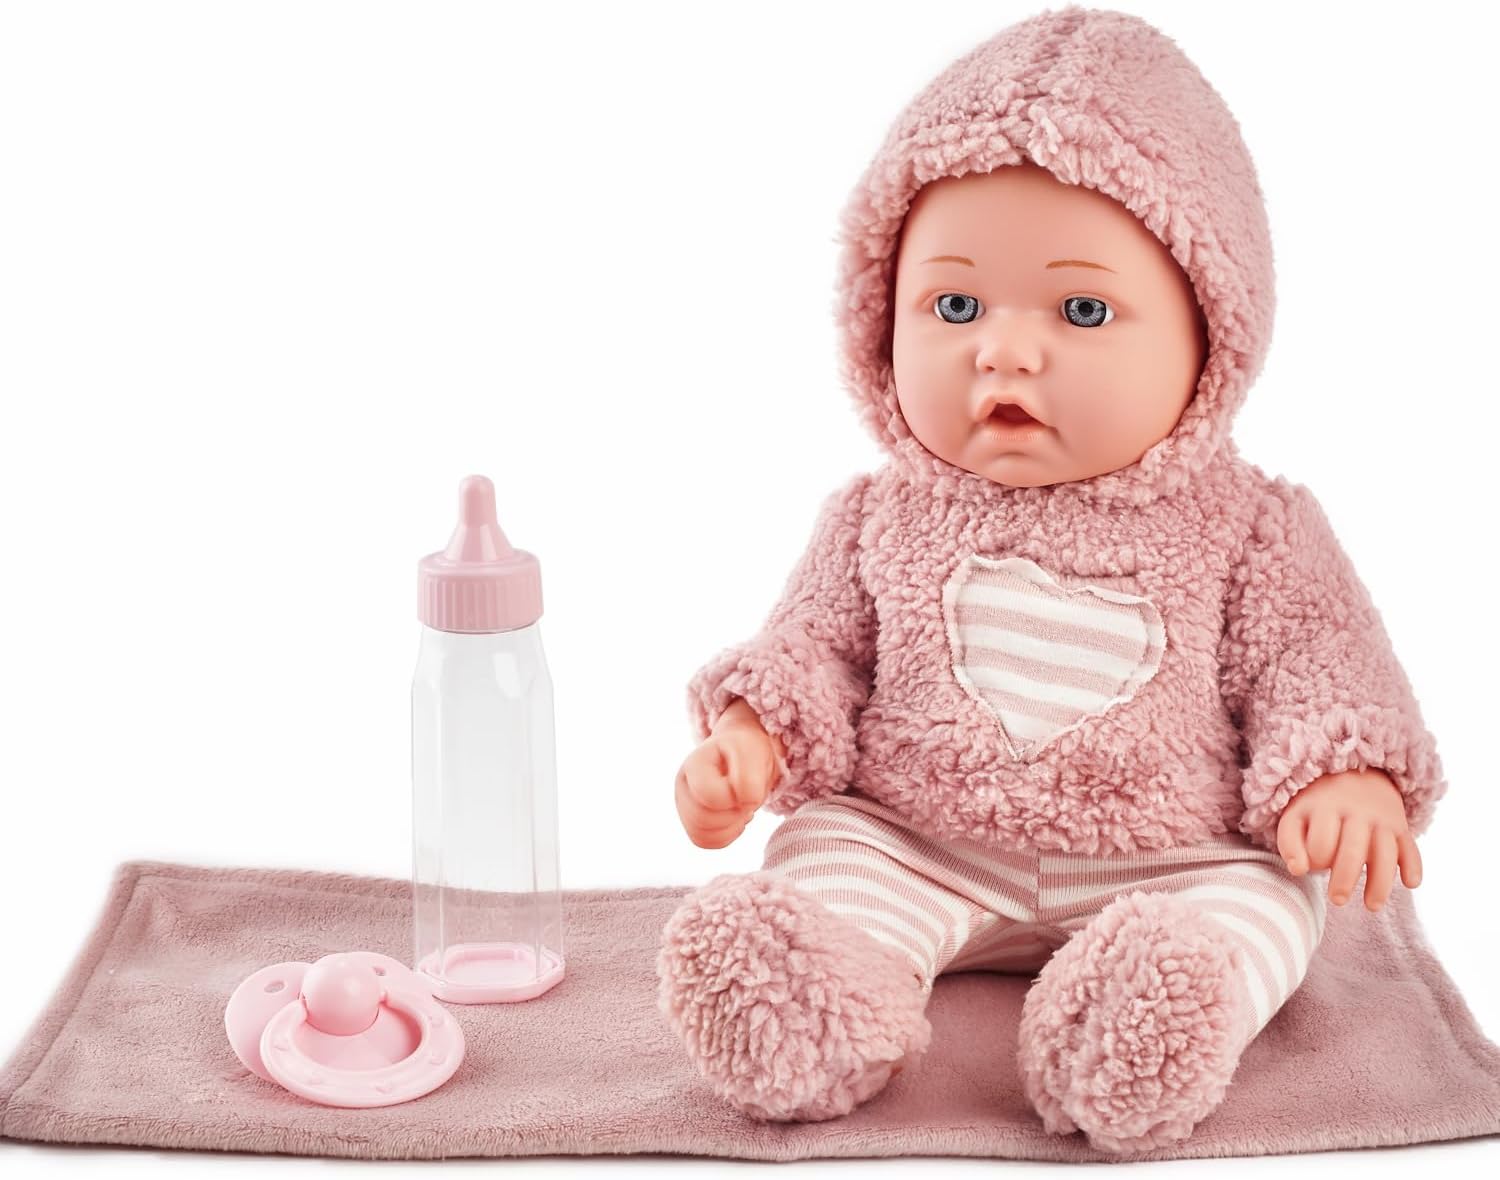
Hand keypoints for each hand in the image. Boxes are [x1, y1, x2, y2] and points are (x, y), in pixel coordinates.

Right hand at [674, 698, 782, 848]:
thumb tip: (744, 804)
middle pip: (701, 819)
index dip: (735, 798)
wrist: (743, 755)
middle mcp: (682, 787)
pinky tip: (737, 818)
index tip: (750, 785)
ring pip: (701, 835)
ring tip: (743, 808)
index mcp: (693, 765)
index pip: (709, 795)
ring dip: (731, 826)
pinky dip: (727, 835)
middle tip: (748, 799)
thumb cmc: (746, 751)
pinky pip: (706, 842)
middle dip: (733, 814)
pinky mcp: (693, 822)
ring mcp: (685, 806)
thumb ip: (749, 777)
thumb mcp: (752, 753)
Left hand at [1275, 768, 1421, 911]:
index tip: (1312, 868)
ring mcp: (1382, 820)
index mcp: (1325, 808)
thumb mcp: (1296, 816)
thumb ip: (1290, 843)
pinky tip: (1410, 883)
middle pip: (1353, 850)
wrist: (1356, 773)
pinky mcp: (1401, 828)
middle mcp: (1356, 813)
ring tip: (1372, 906)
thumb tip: (1298, 871)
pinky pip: (1411, 848)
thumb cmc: (1317, 806)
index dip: (1317, 860)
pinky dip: (1413, 866)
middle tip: (1337, 900)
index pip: (1322, 841)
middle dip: (1345, 878)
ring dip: (1381, 883)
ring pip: (1385, 854)